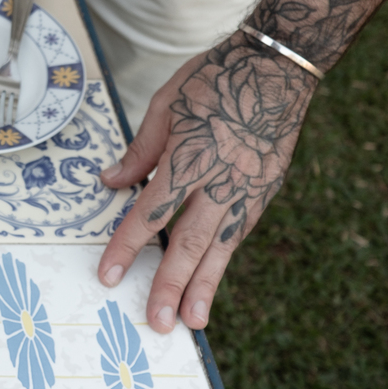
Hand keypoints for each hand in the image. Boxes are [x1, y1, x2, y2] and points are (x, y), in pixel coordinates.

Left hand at [96, 32, 316, 332]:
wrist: (278, 66)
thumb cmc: (214, 78)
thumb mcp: (164, 104)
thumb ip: (138, 151)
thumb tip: (110, 183)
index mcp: (188, 157)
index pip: (150, 213)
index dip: (127, 247)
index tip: (109, 276)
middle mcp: (221, 180)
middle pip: (189, 242)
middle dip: (170, 285)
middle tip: (157, 322)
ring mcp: (248, 188)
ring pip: (221, 247)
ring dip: (204, 286)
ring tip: (192, 322)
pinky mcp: (266, 190)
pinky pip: (240, 232)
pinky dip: (224, 259)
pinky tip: (212, 282)